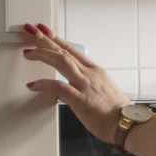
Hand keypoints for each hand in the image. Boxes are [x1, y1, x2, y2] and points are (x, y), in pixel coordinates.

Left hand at [21, 25, 128, 143]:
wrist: (128, 124)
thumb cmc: (117, 112)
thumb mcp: (104, 90)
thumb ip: (90, 84)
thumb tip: (79, 84)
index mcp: (96, 71)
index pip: (72, 49)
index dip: (57, 39)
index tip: (45, 31)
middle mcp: (89, 74)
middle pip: (64, 51)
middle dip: (45, 39)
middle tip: (31, 30)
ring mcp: (85, 85)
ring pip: (61, 61)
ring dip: (42, 54)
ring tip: (28, 52)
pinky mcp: (80, 99)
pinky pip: (58, 87)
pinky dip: (43, 84)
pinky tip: (32, 84)